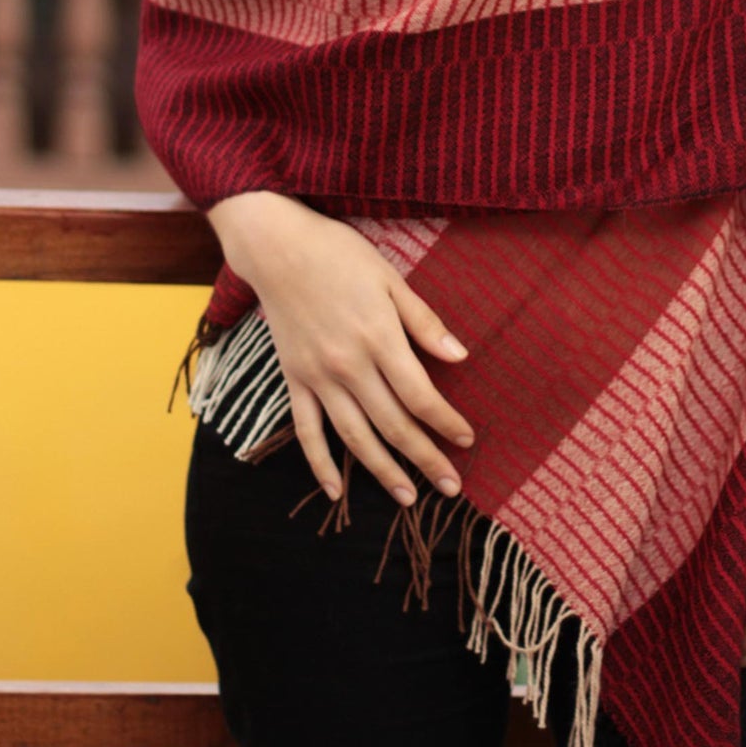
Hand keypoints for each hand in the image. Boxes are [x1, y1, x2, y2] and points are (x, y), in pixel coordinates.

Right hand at [205, 191, 476, 509]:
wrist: (277, 248)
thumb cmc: (340, 256)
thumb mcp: (391, 279)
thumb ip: (424, 322)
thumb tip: (461, 357)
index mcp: (379, 338)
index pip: (421, 396)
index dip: (446, 423)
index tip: (467, 440)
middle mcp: (349, 366)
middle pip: (394, 425)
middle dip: (426, 459)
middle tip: (452, 488)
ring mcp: (318, 377)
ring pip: (354, 437)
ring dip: (383, 472)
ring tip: (408, 498)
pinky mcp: (293, 380)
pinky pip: (306, 431)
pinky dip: (319, 464)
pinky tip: (335, 491)